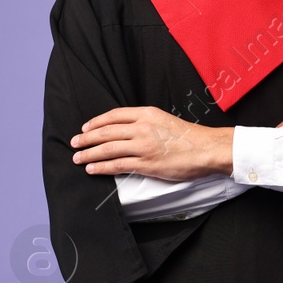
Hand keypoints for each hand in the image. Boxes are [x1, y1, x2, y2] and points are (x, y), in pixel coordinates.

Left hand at [69, 106, 230, 180]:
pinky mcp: (147, 164)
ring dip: (89, 153)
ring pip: (108, 148)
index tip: (85, 128)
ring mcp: (143, 146)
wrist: (207, 149)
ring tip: (78, 158)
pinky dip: (102, 167)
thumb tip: (127, 130)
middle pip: (106, 132)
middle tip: (74, 143)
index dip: (96, 122)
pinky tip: (92, 168)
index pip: (114, 116)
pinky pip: (118, 165)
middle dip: (86, 138)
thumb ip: (146, 123)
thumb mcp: (165, 120)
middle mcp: (142, 128)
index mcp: (147, 114)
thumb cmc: (190, 137)